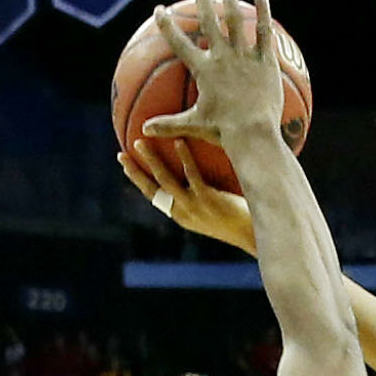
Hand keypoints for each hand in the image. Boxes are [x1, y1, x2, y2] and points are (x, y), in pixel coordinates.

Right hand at [119, 137, 257, 254]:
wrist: (252, 234)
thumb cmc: (236, 219)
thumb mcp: (211, 211)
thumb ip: (199, 197)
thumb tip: (195, 176)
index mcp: (180, 215)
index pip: (152, 196)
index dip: (137, 180)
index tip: (125, 164)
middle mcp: (182, 212)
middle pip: (152, 189)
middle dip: (135, 171)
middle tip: (122, 153)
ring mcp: (194, 206)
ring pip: (166, 180)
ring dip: (151, 160)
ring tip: (142, 142)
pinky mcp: (208, 200)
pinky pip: (192, 175)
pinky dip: (184, 158)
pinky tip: (179, 141)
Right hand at [143, 0, 284, 147]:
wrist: (254, 135)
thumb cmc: (223, 132)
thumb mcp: (194, 125)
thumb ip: (169, 125)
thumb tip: (144, 130)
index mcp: (203, 70)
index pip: (179, 43)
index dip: (167, 26)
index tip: (159, 10)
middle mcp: (222, 57)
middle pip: (209, 19)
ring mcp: (244, 57)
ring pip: (235, 18)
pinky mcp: (265, 61)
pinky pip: (263, 31)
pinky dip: (262, 10)